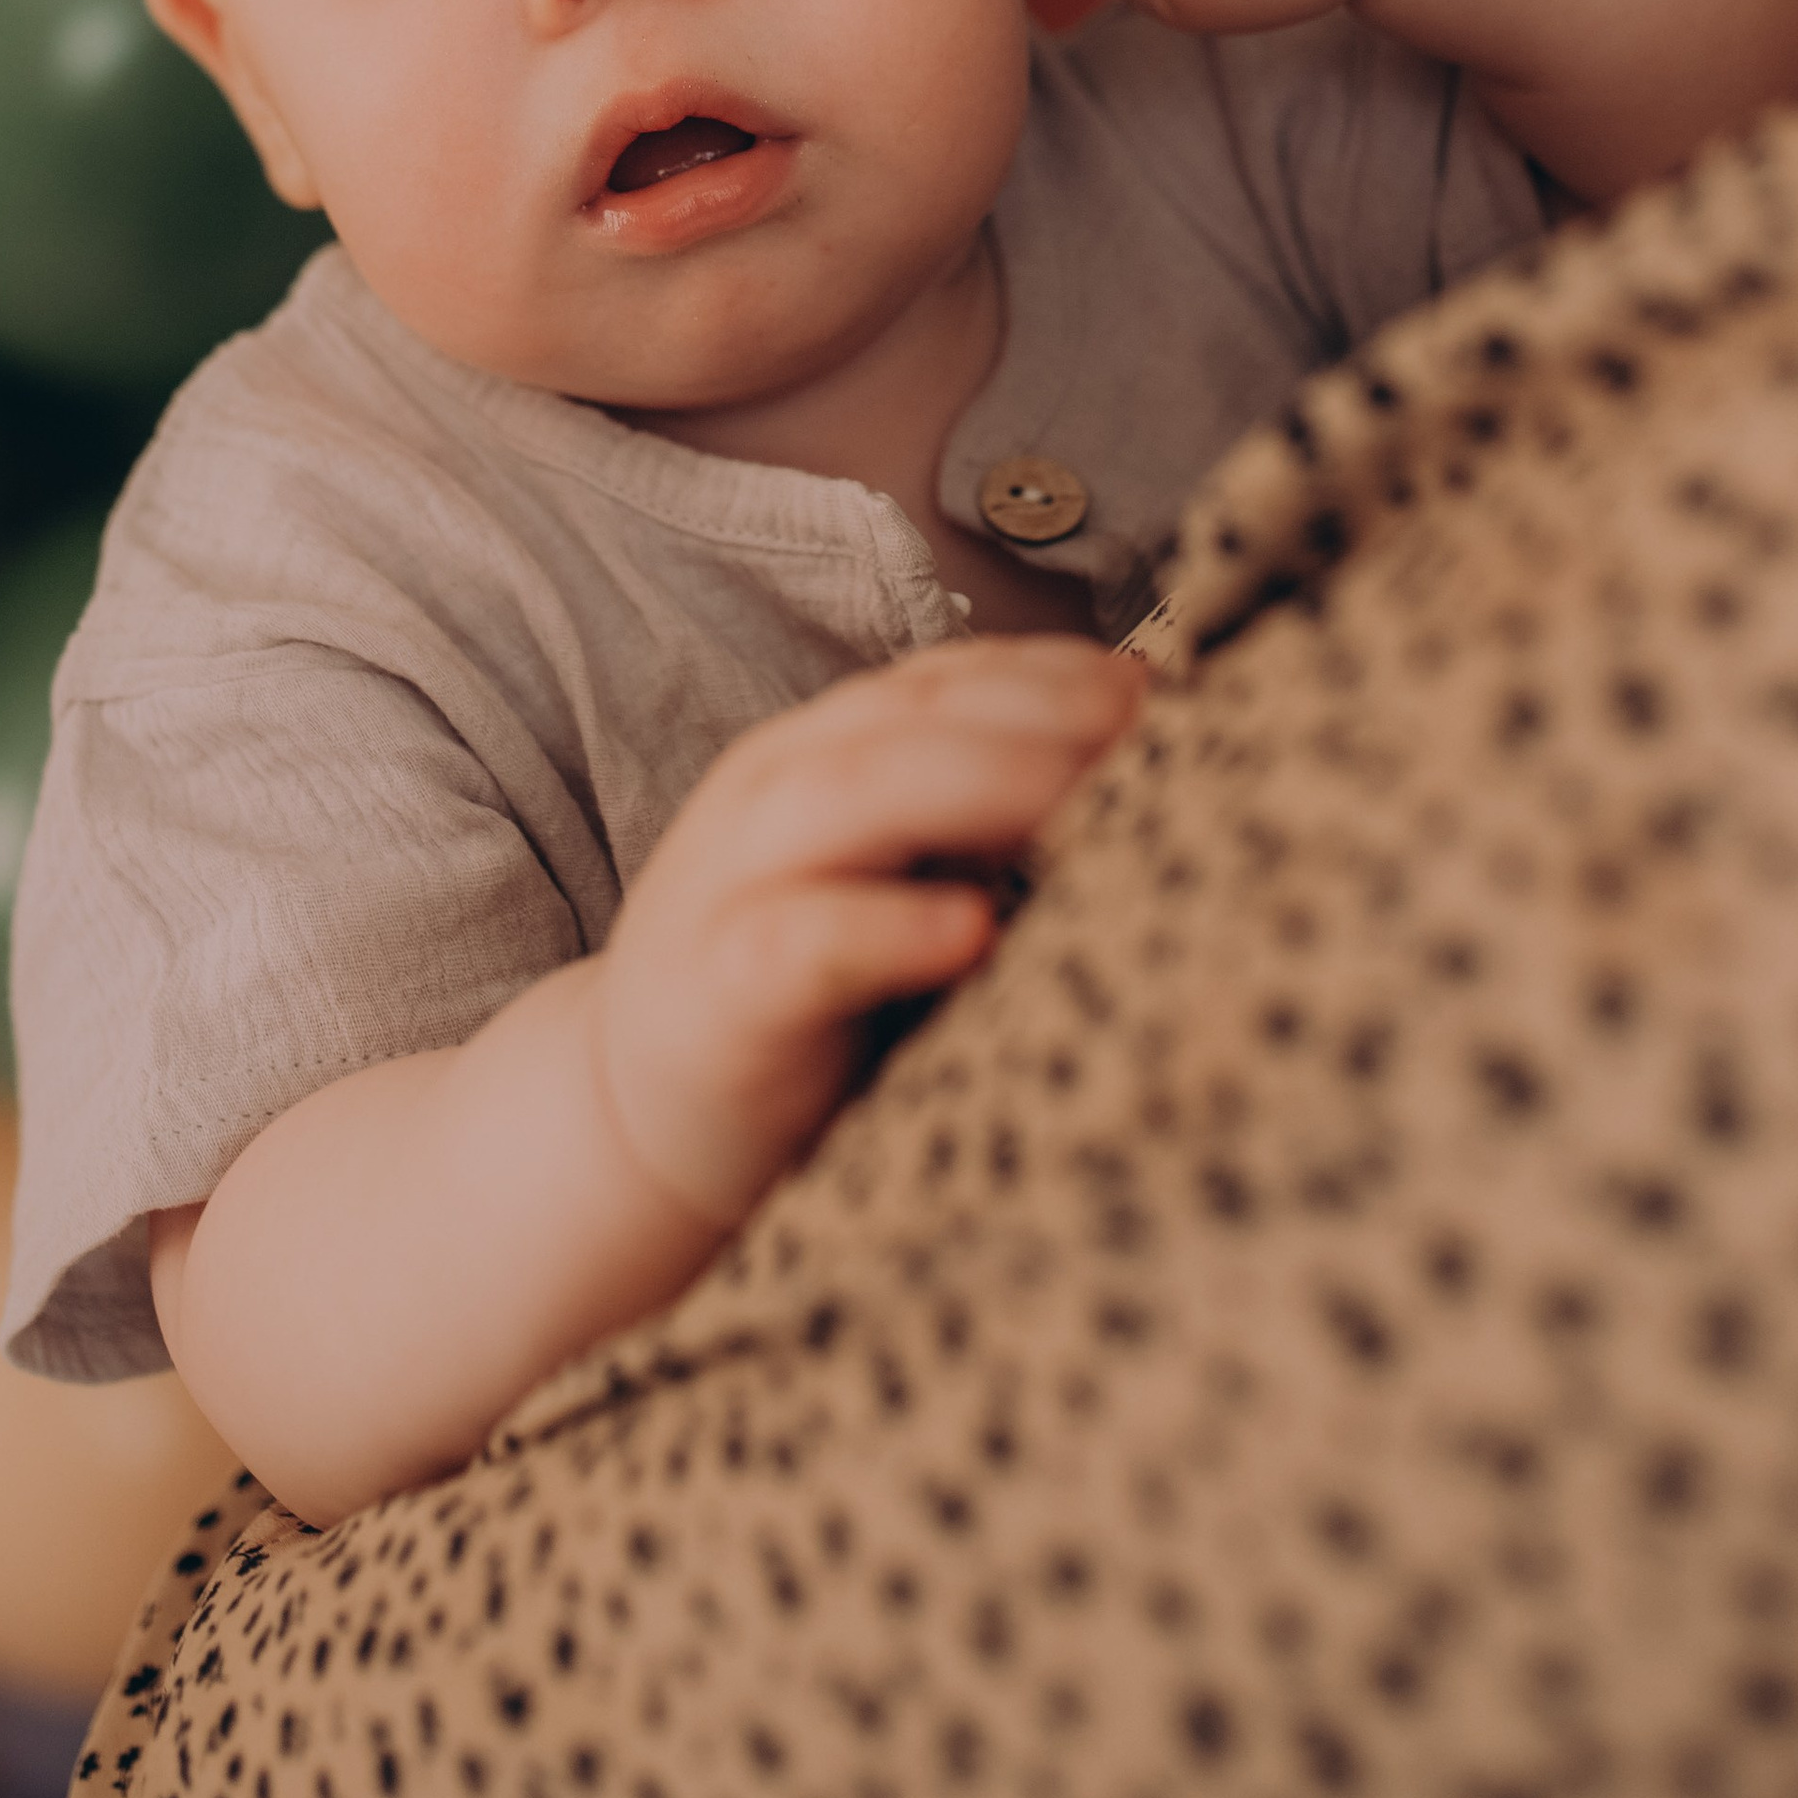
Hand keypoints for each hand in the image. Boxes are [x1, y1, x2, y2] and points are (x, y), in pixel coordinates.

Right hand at [595, 636, 1145, 1228]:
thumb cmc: (812, 1000)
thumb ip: (984, 826)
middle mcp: (777, 789)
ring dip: (982, 782)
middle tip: (1154, 736)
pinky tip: (970, 933)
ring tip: (1088, 799)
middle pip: (916, 714)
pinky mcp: (720, 989)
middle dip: (1042, 711)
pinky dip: (888, 927)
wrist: (635, 1126)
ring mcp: (736, 879)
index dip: (1056, 671)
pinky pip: (807, 941)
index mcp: (827, 752)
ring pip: (857, 791)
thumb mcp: (896, 884)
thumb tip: (1145, 759)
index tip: (1163, 691)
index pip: (948, 677)